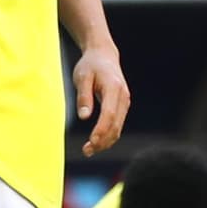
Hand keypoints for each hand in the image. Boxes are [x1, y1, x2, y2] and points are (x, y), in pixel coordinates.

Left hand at [72, 42, 128, 156]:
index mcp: (113, 87)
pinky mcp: (122, 106)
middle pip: (115, 125)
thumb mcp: (81, 77)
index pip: (109, 114)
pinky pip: (117, 125)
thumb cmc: (90, 65)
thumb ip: (83, 96)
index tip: (91, 142)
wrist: (103, 55)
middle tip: (86, 151)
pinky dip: (108, 136)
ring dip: (105, 141)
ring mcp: (124, 102)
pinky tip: (96, 142)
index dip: (101, 130)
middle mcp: (123, 96)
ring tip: (88, 150)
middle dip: (102, 141)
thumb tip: (84, 117)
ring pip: (118, 128)